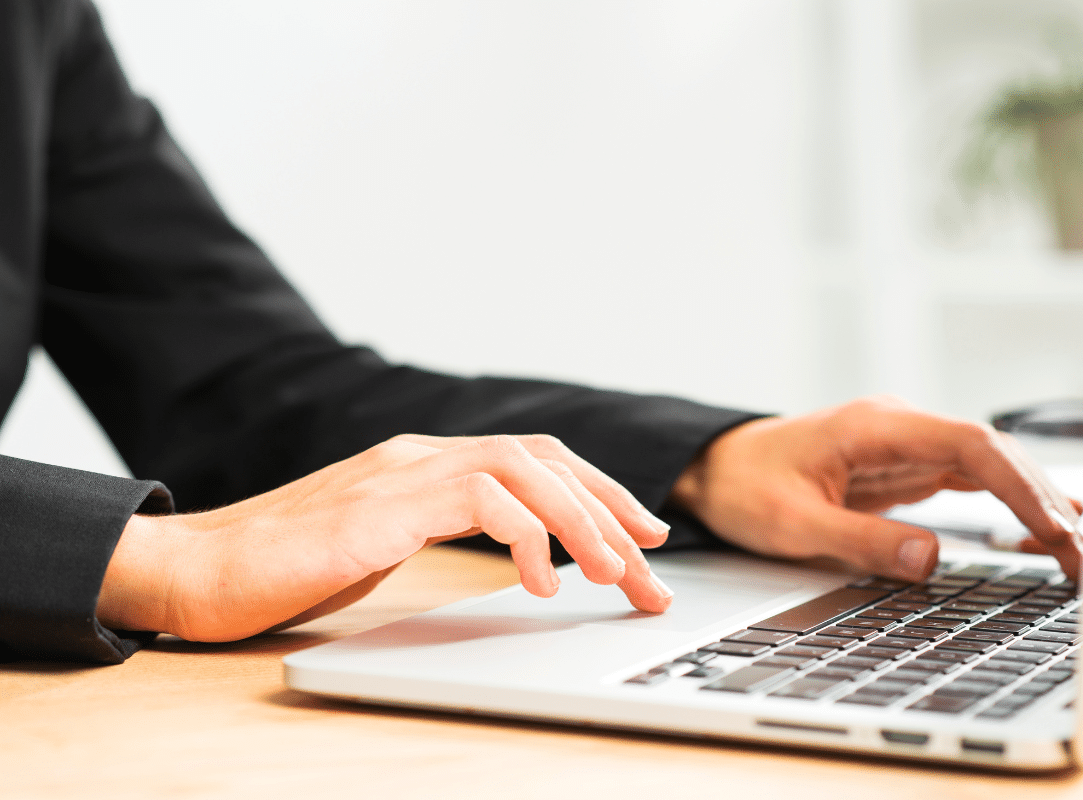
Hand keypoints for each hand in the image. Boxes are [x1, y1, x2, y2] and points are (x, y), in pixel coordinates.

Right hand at [98, 434, 673, 641]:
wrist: (201, 571)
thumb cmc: (289, 567)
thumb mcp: (388, 545)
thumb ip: (443, 530)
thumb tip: (515, 549)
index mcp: (428, 465)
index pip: (535, 461)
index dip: (597, 493)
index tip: (642, 536)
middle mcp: (423, 456)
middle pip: (544, 462)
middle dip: (609, 513)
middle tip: (651, 566)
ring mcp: (402, 472)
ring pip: (524, 472)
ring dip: (581, 523)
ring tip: (614, 574)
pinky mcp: (382, 503)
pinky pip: (479, 499)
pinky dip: (523, 535)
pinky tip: (538, 581)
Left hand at [670, 396, 1082, 581]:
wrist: (711, 469)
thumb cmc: (743, 485)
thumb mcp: (793, 522)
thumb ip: (862, 540)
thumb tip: (932, 558)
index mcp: (874, 426)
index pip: (969, 444)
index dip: (1019, 484)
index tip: (1053, 526)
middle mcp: (896, 427)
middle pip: (990, 453)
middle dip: (1042, 499)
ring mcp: (901, 446)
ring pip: (985, 466)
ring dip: (1030, 503)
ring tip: (1076, 550)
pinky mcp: (899, 468)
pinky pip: (965, 480)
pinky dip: (1004, 504)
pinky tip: (1039, 524)